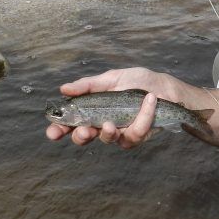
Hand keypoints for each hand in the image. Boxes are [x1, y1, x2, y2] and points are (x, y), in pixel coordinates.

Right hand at [45, 67, 171, 148]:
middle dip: (81, 136)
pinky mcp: (138, 135)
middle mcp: (103, 123)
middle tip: (84, 131)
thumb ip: (88, 85)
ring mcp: (120, 132)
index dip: (60, 129)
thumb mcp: (112, 78)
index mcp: (93, 109)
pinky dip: (143, 116)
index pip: (71, 122)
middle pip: (85, 137)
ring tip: (110, 123)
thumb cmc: (138, 82)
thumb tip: (64, 89)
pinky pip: (135, 133)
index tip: (53, 132)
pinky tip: (149, 101)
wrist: (165, 87)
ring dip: (108, 133)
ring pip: (108, 139)